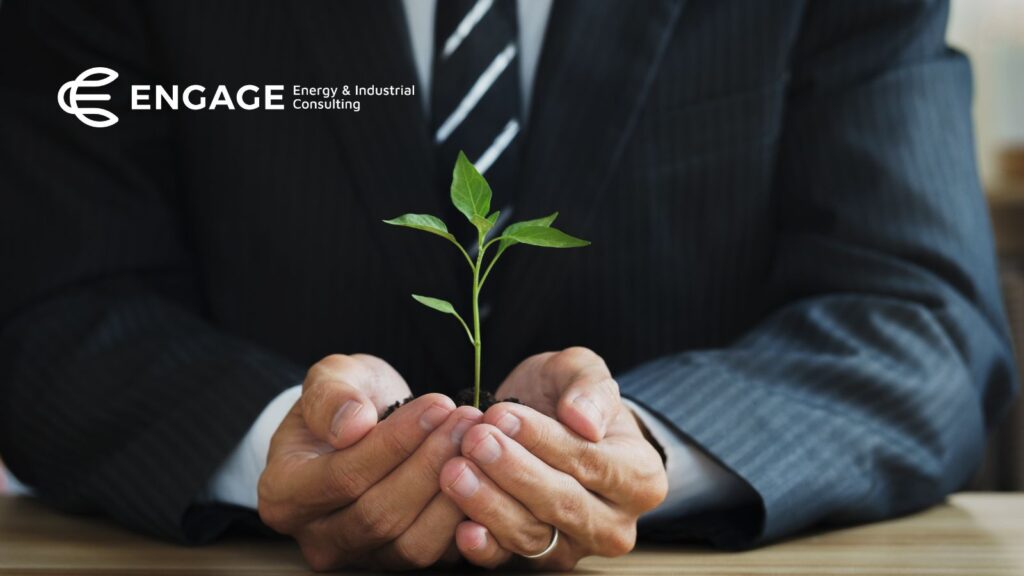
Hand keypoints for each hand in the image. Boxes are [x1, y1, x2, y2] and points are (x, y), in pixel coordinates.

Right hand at [258, 353, 480, 569]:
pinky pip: (439, 556)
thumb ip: (331, 395)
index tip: (437, 404)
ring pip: (412, 543)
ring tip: (476, 442)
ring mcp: (360, 558)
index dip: (395, 442)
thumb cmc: (347, 400)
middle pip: (379, 515)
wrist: (366, 426)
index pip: (343, 477)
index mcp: (284, 494)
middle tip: (467, 421)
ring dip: (453, 491)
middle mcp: (317, 537)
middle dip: (430, 464)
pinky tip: (484, 475)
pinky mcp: (400, 563)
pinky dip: (466, 518)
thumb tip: (352, 425)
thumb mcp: (332, 377)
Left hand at [440, 347, 667, 569]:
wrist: (548, 427)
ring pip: (533, 535)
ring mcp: (575, 548)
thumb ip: (590, 388)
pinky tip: (462, 527)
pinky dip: (484, 546)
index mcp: (640, 478)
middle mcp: (614, 524)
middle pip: (563, 504)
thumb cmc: (568, 400)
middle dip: (514, 472)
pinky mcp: (536, 561)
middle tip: (475, 441)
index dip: (545, 441)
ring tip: (456, 470)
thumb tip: (584, 420)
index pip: (591, 463)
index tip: (503, 416)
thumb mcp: (582, 372)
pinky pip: (508, 560)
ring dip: (490, 504)